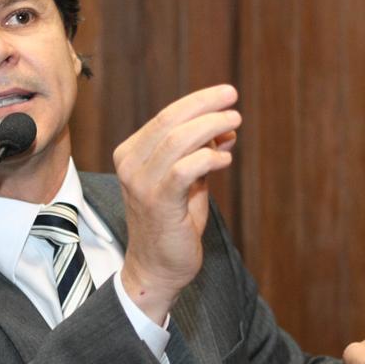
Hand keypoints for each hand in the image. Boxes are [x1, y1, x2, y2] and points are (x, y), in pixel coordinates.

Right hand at [115, 84, 240, 323]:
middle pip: (170, 121)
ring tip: (234, 124)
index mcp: (130, 154)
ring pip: (177, 140)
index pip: (165, 117)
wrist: (157, 268)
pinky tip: (225, 159)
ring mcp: (140, 183)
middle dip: (206, 105)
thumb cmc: (172, 223)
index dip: (198, 102)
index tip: (225, 95)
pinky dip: (209, 158)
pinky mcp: (157, 202)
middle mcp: (129, 165)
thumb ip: (201, 152)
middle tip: (233, 99)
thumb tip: (227, 126)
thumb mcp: (188, 181)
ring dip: (211, 126)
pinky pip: (186, 169)